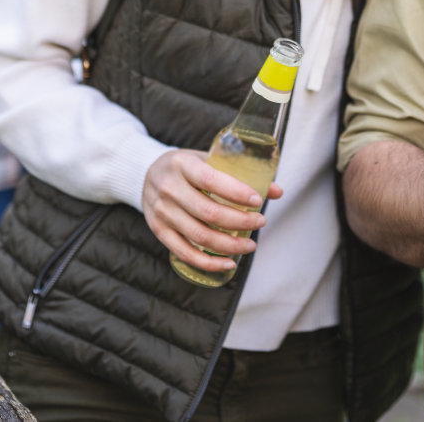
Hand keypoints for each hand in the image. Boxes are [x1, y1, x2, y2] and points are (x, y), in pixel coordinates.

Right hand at [142, 149, 284, 273]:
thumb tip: (277, 191)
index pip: (211, 180)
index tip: (258, 201)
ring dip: (230, 245)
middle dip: (241, 221)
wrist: (146, 174)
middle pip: (209, 213)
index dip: (237, 193)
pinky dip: (209, 262)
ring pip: (199, 236)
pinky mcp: (158, 230)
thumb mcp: (207, 160)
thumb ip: (239, 173)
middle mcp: (168, 188)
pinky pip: (185, 253)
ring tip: (250, 245)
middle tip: (261, 222)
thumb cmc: (186, 167)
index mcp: (182, 164)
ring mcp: (161, 211)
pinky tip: (229, 263)